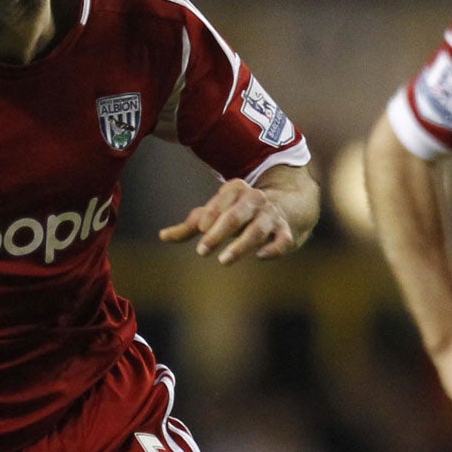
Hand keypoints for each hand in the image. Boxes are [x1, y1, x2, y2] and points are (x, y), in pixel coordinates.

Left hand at [158, 178, 295, 262]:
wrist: (289, 206)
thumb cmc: (241, 212)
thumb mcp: (216, 214)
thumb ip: (190, 225)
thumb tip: (162, 236)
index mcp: (236, 191)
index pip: (222, 200)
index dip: (212, 214)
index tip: (200, 229)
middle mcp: (256, 201)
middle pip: (237, 215)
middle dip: (219, 232)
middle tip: (201, 252)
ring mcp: (272, 216)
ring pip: (258, 229)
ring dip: (241, 245)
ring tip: (223, 260)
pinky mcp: (288, 232)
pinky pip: (283, 240)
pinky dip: (273, 248)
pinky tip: (259, 256)